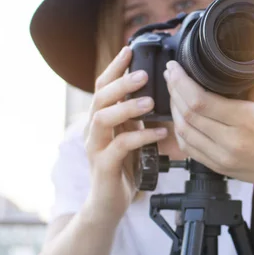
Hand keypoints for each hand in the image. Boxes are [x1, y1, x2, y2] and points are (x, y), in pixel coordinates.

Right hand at [84, 46, 167, 221]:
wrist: (108, 205)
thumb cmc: (122, 169)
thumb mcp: (130, 136)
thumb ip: (135, 118)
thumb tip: (157, 92)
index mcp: (100, 120)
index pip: (101, 86)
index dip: (114, 67)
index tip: (130, 49)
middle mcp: (93, 130)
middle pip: (99, 97)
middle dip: (121, 83)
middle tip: (143, 75)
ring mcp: (95, 148)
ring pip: (103, 118)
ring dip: (127, 107)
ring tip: (150, 102)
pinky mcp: (103, 165)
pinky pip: (120, 146)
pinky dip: (141, 137)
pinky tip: (160, 133)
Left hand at [163, 60, 253, 193]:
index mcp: (246, 120)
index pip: (200, 100)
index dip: (180, 82)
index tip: (174, 68)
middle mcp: (232, 141)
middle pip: (188, 115)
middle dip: (173, 91)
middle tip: (171, 75)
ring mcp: (223, 158)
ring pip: (184, 132)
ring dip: (174, 111)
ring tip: (174, 93)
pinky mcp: (218, 167)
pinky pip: (188, 148)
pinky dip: (180, 131)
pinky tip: (181, 117)